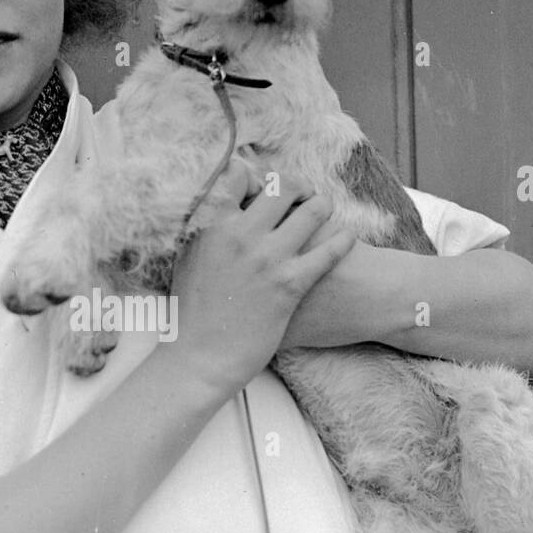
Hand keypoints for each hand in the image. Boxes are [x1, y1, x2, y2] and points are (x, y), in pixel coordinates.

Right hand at [153, 157, 355, 399]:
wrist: (200, 358)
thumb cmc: (190, 314)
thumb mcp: (186, 260)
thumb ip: (203, 229)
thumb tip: (215, 206)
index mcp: (210, 225)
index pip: (238, 173)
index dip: (253, 175)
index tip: (260, 186)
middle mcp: (240, 235)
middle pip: (282, 184)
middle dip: (297, 187)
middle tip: (301, 197)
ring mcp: (267, 259)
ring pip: (313, 210)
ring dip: (323, 207)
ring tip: (324, 213)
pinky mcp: (290, 285)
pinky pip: (330, 249)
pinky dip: (342, 240)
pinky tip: (347, 239)